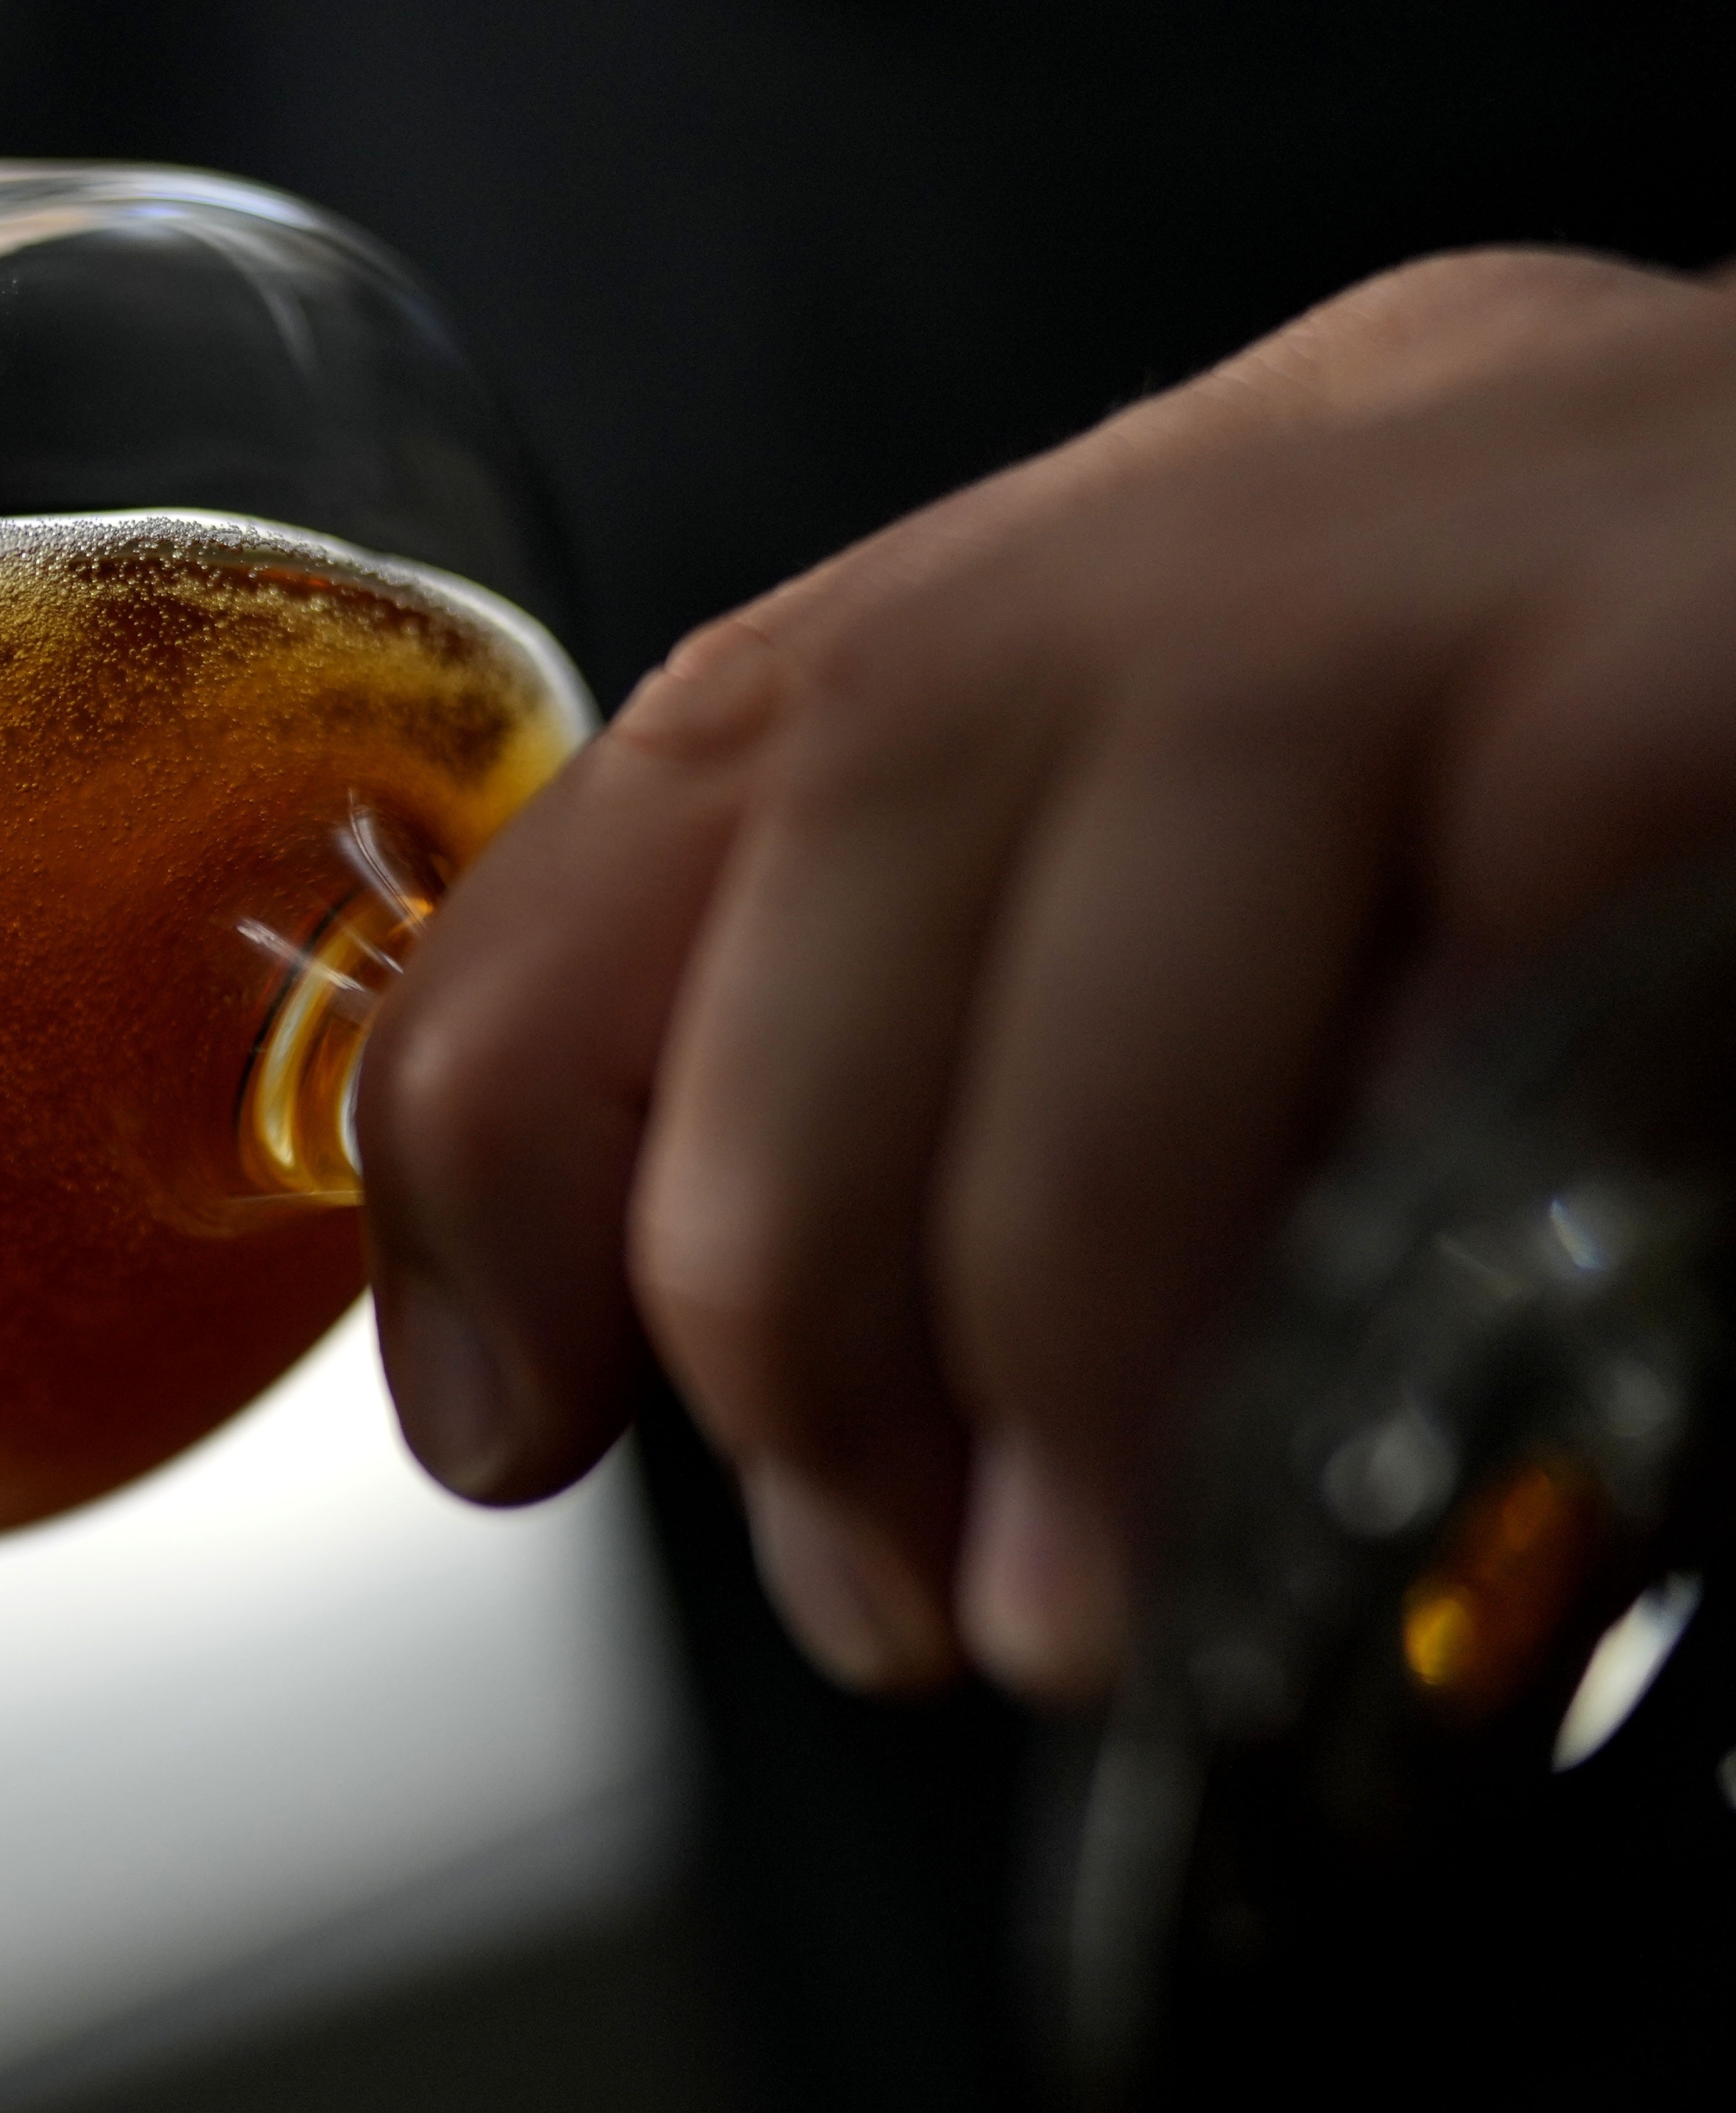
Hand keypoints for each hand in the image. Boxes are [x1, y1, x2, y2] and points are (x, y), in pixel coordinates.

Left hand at [361, 248, 1735, 1704]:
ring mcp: (1464, 552)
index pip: (647, 805)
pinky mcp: (1702, 649)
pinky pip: (1484, 933)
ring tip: (1076, 1598)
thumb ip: (1021, 1098)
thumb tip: (857, 1456)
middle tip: (880, 1579)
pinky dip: (1392, 1173)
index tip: (514, 1423)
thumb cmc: (1642, 804)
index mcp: (1074, 588)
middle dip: (778, 1263)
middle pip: (826, 812)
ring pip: (1111, 877)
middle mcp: (1217, 514)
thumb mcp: (1264, 910)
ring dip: (1050, 1301)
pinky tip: (1399, 1377)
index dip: (497, 1130)